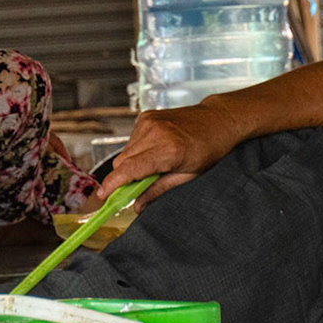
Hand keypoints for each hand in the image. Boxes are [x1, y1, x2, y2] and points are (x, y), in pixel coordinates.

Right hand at [97, 102, 244, 207]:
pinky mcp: (145, 117)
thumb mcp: (189, 176)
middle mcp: (155, 134)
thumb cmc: (210, 148)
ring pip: (125, 152)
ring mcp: (148, 122)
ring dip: (133, 162)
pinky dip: (138, 149)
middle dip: (125, 177)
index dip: (113, 185)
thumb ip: (159, 191)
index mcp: (168, 151)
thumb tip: (137, 206)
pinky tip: (157, 149)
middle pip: (122, 163)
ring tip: (157, 162)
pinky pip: (131, 141)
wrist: (219, 119)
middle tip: (140, 184)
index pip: (129, 170)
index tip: (103, 196)